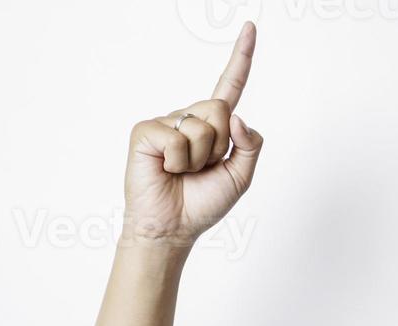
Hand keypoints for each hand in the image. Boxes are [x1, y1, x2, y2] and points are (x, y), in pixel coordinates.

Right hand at [120, 21, 263, 249]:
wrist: (172, 227)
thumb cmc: (202, 203)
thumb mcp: (240, 177)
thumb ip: (251, 146)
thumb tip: (239, 117)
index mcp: (213, 127)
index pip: (230, 87)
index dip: (241, 58)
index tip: (250, 27)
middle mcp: (189, 118)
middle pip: (222, 111)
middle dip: (220, 145)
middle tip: (202, 168)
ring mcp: (166, 122)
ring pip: (203, 126)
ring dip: (200, 158)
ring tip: (183, 172)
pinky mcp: (146, 131)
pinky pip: (177, 138)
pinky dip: (178, 161)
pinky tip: (166, 170)